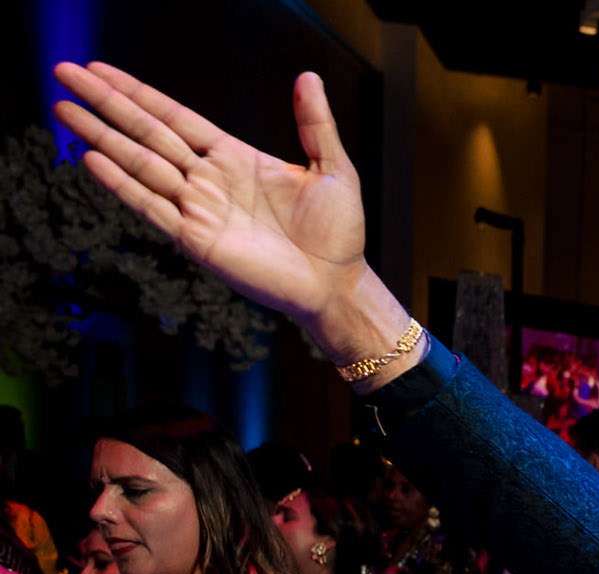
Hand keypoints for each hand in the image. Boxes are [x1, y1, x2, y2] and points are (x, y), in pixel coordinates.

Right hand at [53, 63, 412, 372]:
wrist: (338, 284)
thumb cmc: (337, 233)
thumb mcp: (333, 168)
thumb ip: (315, 122)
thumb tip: (308, 77)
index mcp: (234, 157)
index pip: (173, 116)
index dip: (137, 92)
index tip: (101, 69)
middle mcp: (209, 180)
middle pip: (146, 132)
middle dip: (105, 103)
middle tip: (65, 74)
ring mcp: (199, 208)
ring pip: (140, 164)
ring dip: (101, 136)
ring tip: (64, 109)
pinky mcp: (196, 239)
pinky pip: (151, 207)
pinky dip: (122, 183)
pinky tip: (92, 158)